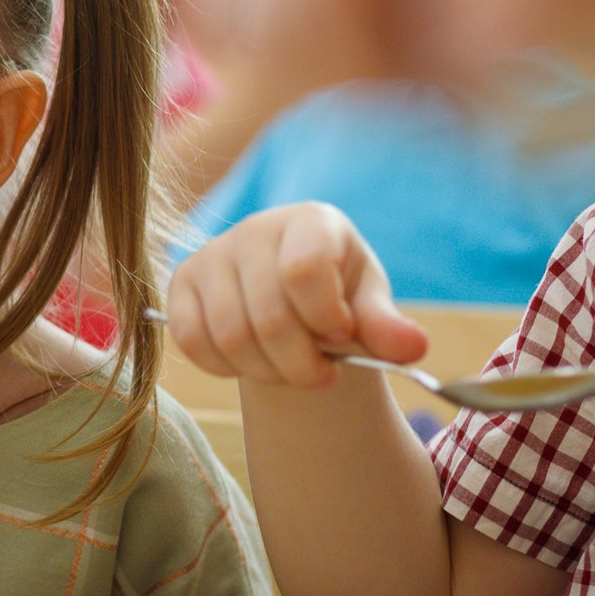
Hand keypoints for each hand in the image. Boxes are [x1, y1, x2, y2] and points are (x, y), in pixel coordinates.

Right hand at [168, 203, 426, 385]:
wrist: (293, 296)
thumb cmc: (338, 296)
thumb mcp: (367, 306)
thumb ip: (386, 327)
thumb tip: (413, 348)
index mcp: (310, 222)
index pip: (305, 270)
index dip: (325, 318)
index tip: (341, 334)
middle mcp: (254, 230)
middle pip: (269, 317)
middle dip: (301, 364)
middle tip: (322, 373)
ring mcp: (212, 255)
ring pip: (230, 336)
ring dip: (267, 372)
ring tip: (291, 369)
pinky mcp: (181, 284)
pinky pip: (192, 340)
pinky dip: (225, 367)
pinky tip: (253, 361)